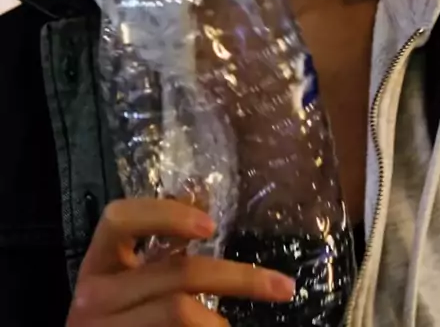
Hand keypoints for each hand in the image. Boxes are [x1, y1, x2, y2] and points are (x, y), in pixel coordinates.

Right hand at [67, 198, 294, 325]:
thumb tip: (200, 189)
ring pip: (180, 311)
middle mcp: (94, 295)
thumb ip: (163, 236)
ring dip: (218, 319)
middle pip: (176, 273)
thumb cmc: (120, 312)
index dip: (165, 215)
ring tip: (229, 325)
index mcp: (98, 261)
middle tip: (283, 286)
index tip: (211, 226)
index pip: (119, 219)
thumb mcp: (134, 271)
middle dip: (239, 277)